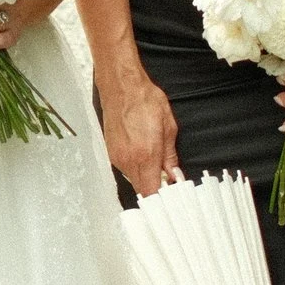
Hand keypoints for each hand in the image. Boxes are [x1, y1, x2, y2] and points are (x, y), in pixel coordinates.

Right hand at [99, 66, 179, 198]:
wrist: (122, 86)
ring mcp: (117, 157)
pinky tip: (142, 154)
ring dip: (144, 176)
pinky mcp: (111, 152)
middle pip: (141, 189)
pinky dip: (135, 167)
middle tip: (166, 181)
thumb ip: (170, 156)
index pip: (151, 191)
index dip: (161, 198)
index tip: (170, 196)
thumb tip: (174, 174)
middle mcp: (128, 159)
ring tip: (155, 163)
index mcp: (146, 155)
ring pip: (133, 179)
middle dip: (154, 189)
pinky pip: (125, 168)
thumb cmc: (145, 100)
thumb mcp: (168, 127)